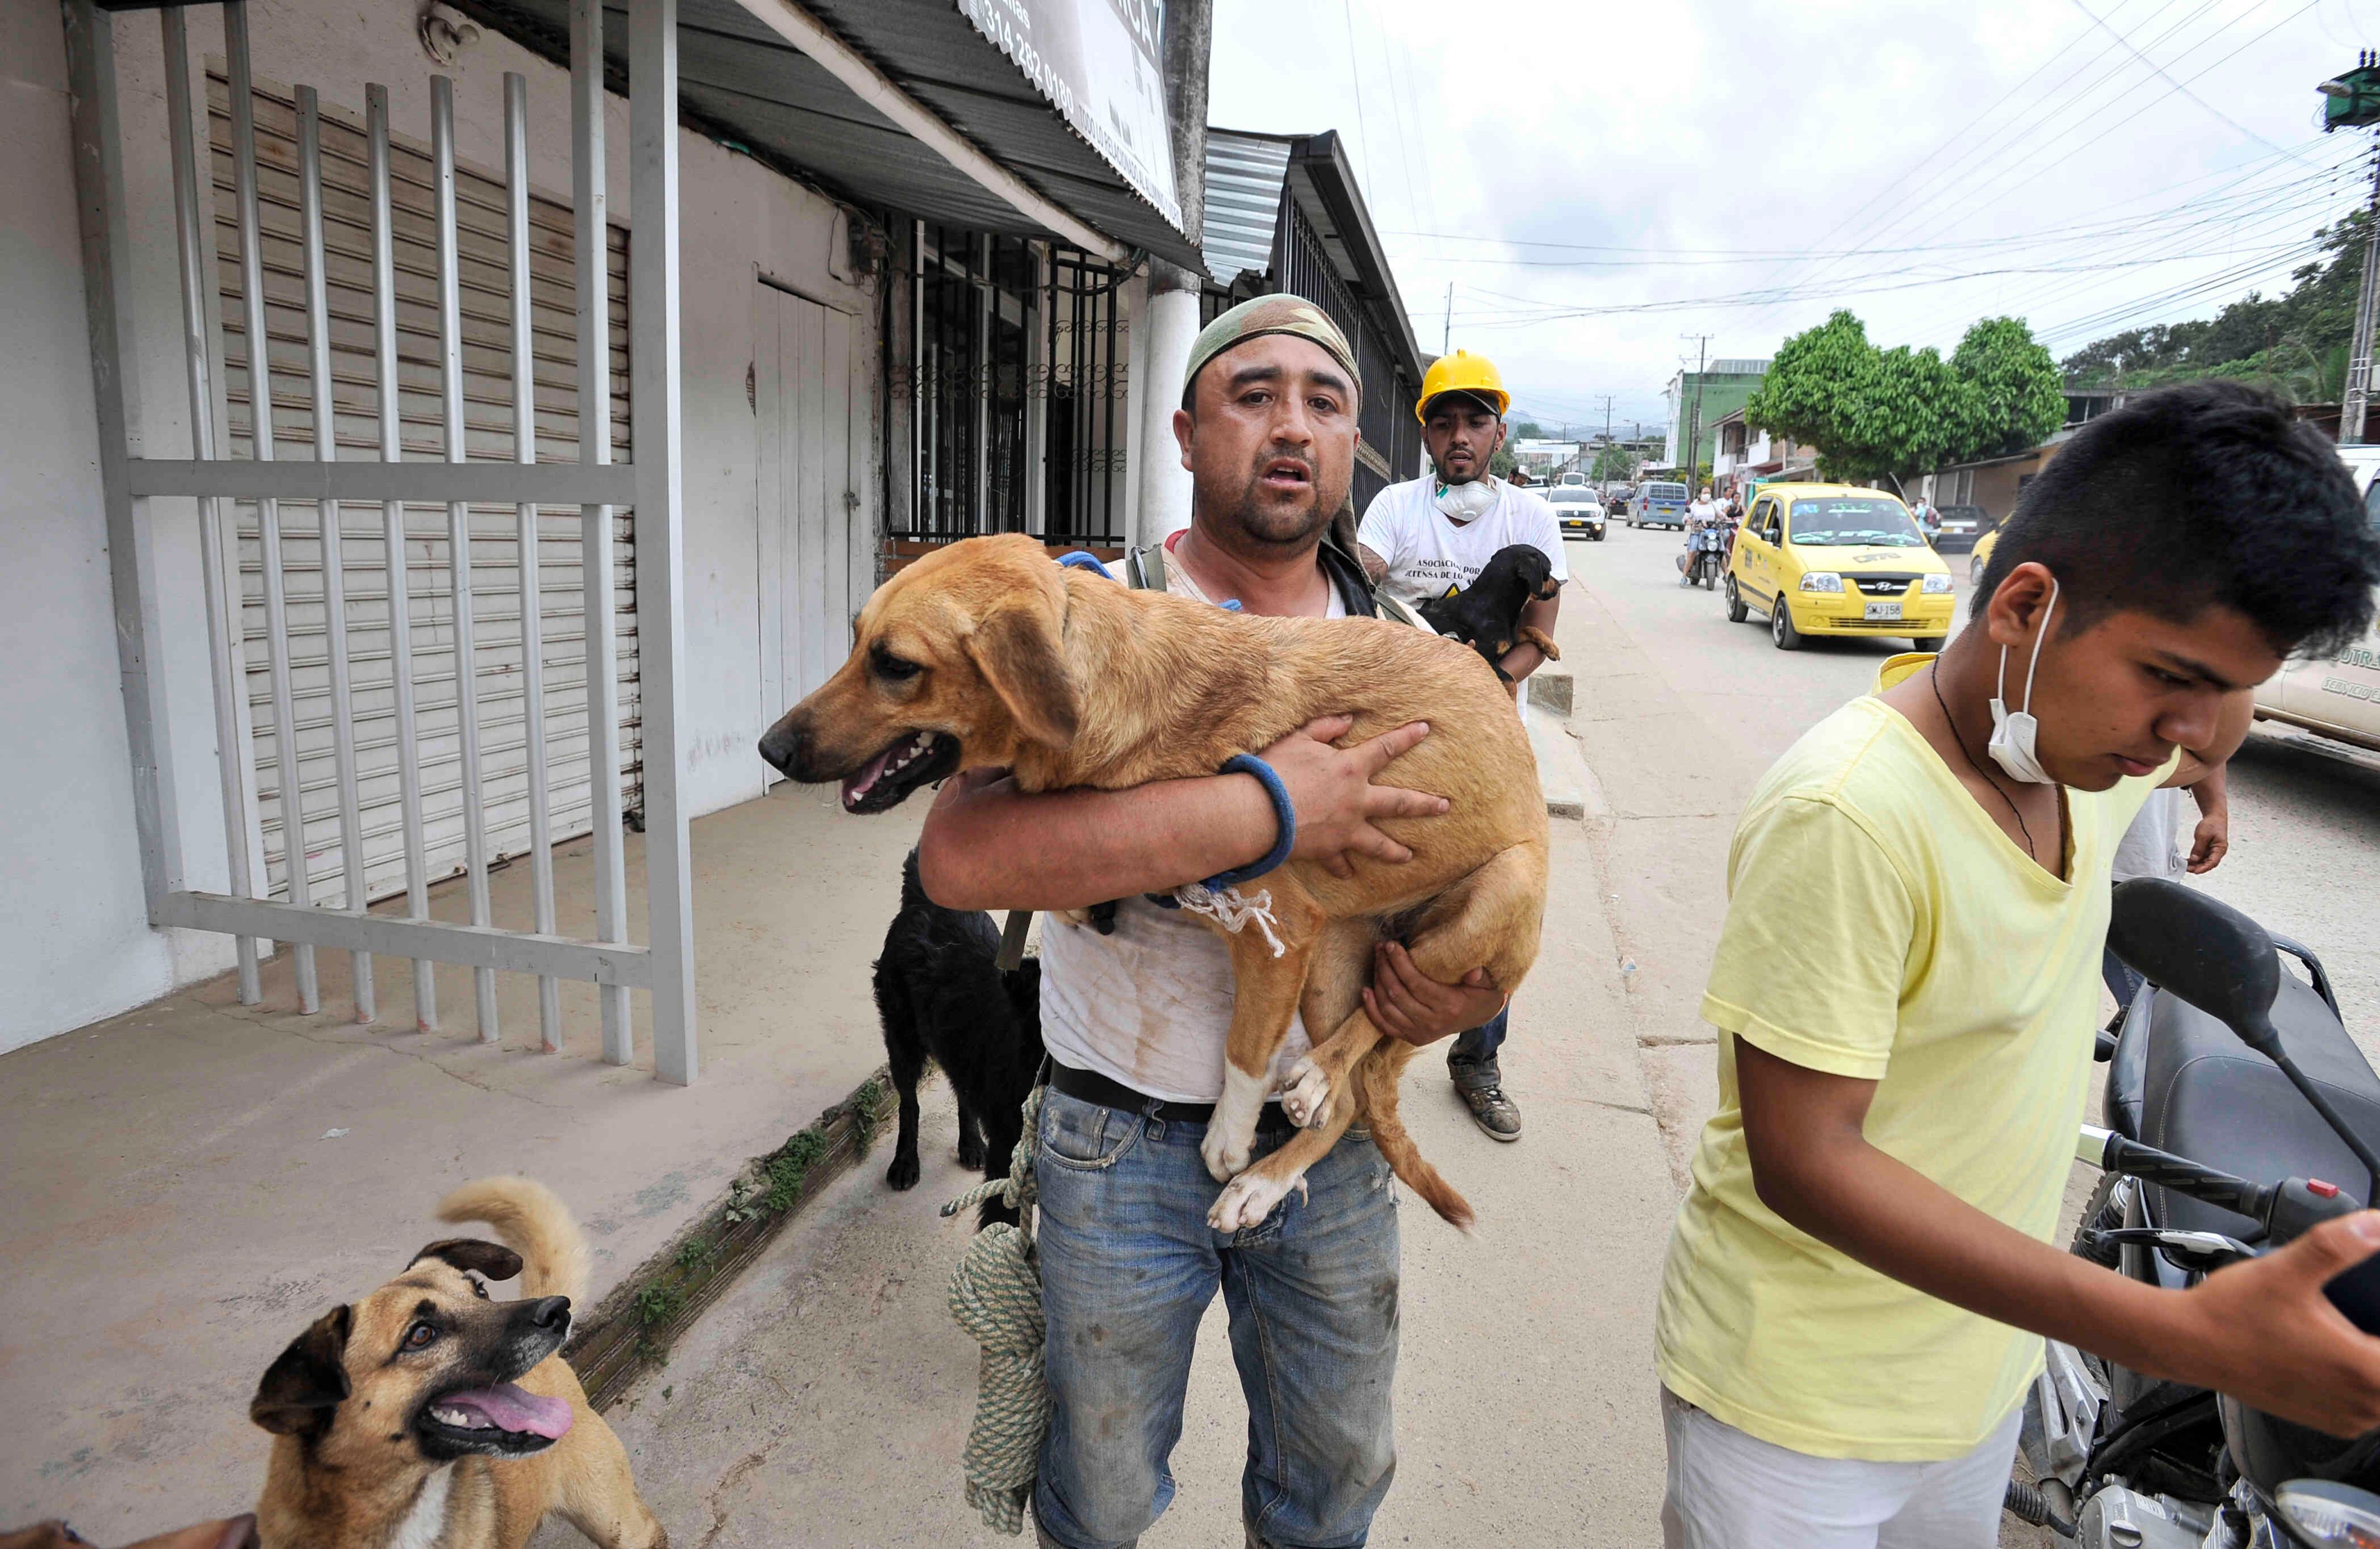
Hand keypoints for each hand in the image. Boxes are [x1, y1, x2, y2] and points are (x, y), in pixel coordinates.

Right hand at [1262, 716, 1448, 878]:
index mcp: (1350, 768)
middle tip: (1444, 807)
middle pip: (1399, 803)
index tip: (1426, 729)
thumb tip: (1348, 719)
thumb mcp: (1299, 739)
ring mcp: (1345, 829)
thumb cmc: (1276, 771)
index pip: (1385, 748)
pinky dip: (1343, 868)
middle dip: (1424, 804)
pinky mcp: (1328, 850)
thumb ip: (1325, 727)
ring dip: (1395, 851)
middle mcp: (1356, 800)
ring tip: (1409, 856)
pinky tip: (1349, 875)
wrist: (1258, 812)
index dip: (1406, 737)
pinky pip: (1339, 863)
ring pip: (1379, 843)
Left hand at [1363, 940, 1505, 1047]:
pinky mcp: (1411, 1037)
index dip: (1399, 963)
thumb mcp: (1487, 983)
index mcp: (1449, 1006)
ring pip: (1388, 1008)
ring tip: (1377, 960)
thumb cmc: (1480, 993)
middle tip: (1380, 948)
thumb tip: (1473, 971)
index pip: (1416, 983)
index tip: (1391, 944)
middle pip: (1398, 993)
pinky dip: (1372, 1009)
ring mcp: (1420, 1033)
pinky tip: (1366, 990)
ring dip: (1377, 982)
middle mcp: (1432, 1023)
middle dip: (1385, 967)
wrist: (1479, 1017)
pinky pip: (1385, 1026)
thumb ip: (1480, 976)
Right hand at [2174, 1213, 2379, 1436]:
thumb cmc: (2231, 1315)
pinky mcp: (2325, 1420)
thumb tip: (2373, 1225)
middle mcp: (2359, 1403)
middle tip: (2360, 1319)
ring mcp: (2343, 1417)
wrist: (2186, 1343)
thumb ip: (2337, 1245)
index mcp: (2362, 1369)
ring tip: (2347, 1336)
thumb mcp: (2288, 1269)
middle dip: (2377, 1342)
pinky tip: (2333, 1355)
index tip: (2373, 1314)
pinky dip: (2360, 1385)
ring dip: (2372, 1367)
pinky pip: (2364, 1407)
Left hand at [2186, 809, 2228, 872]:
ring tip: (2184, 866)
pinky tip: (2187, 861)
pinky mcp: (2207, 850)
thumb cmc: (2212, 824)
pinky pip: (2201, 857)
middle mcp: (2217, 852)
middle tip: (2186, 869)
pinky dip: (2194, 860)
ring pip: (2204, 861)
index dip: (2204, 868)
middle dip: (2197, 867)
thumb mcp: (2203, 835)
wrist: (2215, 817)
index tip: (2195, 871)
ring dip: (2195, 865)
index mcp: (2220, 849)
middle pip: (2208, 864)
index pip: (2213, 862)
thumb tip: (2194, 859)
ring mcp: (2212, 851)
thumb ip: (2198, 848)